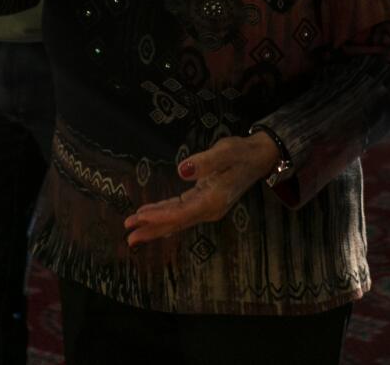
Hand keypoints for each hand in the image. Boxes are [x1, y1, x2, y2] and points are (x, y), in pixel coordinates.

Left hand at [123, 133, 278, 246]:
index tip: (140, 217)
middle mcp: (209, 209)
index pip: (182, 212)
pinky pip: (181, 211)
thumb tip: (183, 170)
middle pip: (177, 222)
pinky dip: (165, 214)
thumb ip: (206, 161)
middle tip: (129, 237)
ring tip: (133, 229)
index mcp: (214, 200)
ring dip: (155, 224)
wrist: (260, 157)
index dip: (160, 216)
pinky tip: (152, 218)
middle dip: (152, 229)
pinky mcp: (205, 201)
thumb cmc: (242, 152)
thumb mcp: (226, 152)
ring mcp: (207, 207)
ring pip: (177, 219)